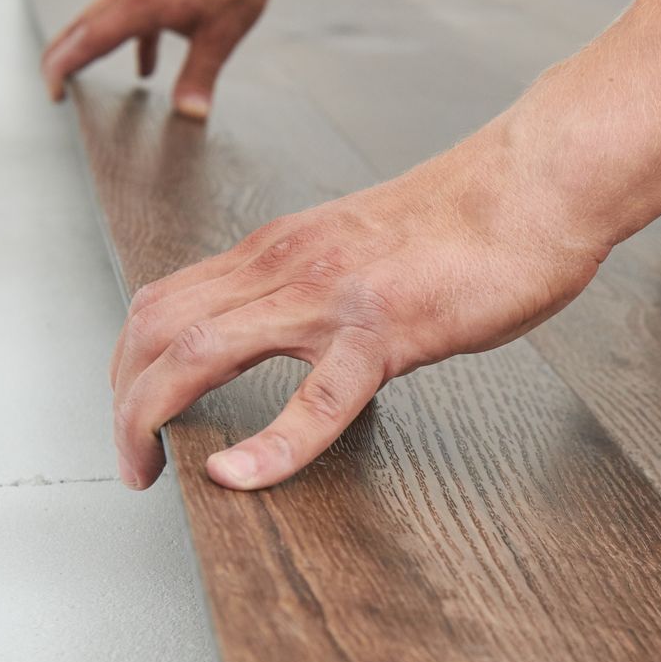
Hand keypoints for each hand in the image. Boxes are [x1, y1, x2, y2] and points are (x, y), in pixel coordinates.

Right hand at [41, 0, 277, 119]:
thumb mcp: (222, 35)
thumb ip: (200, 76)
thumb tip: (191, 114)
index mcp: (140, 2)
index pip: (87, 41)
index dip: (64, 70)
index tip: (54, 95)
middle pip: (82, 26)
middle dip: (63, 58)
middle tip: (53, 89)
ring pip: (104, 15)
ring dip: (93, 46)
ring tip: (85, 76)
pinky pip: (131, 9)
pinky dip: (130, 37)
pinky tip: (147, 65)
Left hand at [109, 136, 605, 490]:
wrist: (537, 183)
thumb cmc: (472, 220)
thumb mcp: (364, 248)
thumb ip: (321, 286)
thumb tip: (306, 338)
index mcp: (280, 248)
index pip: (166, 299)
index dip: (129, 362)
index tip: (134, 412)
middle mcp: (287, 264)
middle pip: (157, 327)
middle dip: (123, 402)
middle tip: (132, 459)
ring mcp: (330, 296)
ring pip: (201, 352)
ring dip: (152, 417)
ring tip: (150, 471)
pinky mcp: (385, 328)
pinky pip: (315, 399)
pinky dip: (269, 448)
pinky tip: (242, 478)